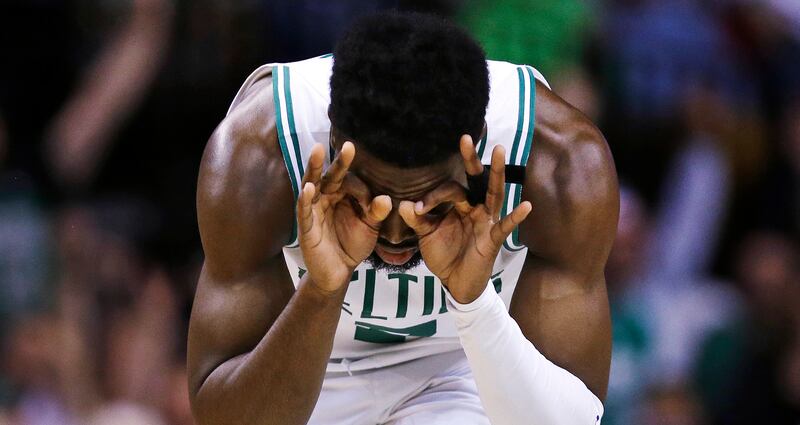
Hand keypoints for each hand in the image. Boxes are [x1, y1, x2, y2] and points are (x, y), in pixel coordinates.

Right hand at [298, 142, 391, 292]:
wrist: (339, 272)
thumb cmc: (352, 244)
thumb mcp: (369, 228)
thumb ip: (376, 213)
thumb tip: (387, 199)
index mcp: (341, 195)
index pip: (350, 181)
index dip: (362, 189)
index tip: (372, 203)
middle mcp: (325, 198)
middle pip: (329, 175)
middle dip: (337, 161)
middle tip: (348, 145)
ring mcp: (313, 210)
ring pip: (312, 185)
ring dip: (314, 169)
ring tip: (317, 151)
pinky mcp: (306, 226)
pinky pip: (304, 210)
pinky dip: (305, 198)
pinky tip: (308, 187)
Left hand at [398, 136, 531, 303]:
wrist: (455, 283)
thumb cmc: (445, 255)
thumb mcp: (426, 235)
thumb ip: (417, 219)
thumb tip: (404, 204)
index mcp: (459, 205)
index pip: (448, 189)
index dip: (433, 197)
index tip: (417, 208)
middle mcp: (474, 208)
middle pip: (475, 179)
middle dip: (471, 159)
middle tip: (465, 137)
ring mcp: (486, 221)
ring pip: (492, 193)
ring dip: (496, 173)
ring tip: (499, 150)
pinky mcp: (493, 239)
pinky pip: (506, 226)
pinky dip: (516, 217)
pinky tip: (527, 205)